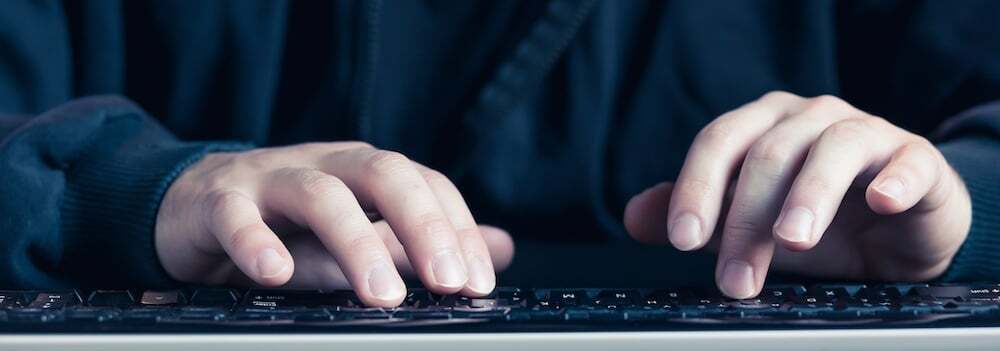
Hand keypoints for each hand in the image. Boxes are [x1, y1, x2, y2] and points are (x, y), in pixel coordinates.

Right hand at [155, 142, 513, 306]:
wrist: (190, 207)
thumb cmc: (284, 223)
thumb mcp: (361, 230)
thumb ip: (422, 243)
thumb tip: (499, 249)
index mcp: (363, 171)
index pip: (426, 184)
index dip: (458, 229)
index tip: (479, 282)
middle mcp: (324, 165)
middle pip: (383, 173)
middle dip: (423, 226)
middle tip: (448, 283)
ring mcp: (270, 179)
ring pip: (320, 195)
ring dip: (356, 243)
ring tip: (383, 295)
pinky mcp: (217, 202)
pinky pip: (236, 216)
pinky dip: (257, 243)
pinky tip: (277, 274)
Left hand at [624, 92, 970, 297]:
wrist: (895, 235)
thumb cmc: (814, 222)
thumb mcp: (747, 226)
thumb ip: (695, 218)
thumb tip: (633, 218)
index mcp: (762, 126)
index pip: (718, 142)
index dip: (696, 187)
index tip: (683, 237)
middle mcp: (808, 118)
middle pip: (768, 155)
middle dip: (745, 220)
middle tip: (736, 278)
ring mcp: (866, 132)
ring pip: (832, 150)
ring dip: (809, 195)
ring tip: (793, 238)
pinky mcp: (915, 158)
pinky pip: (906, 161)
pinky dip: (894, 180)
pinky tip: (881, 202)